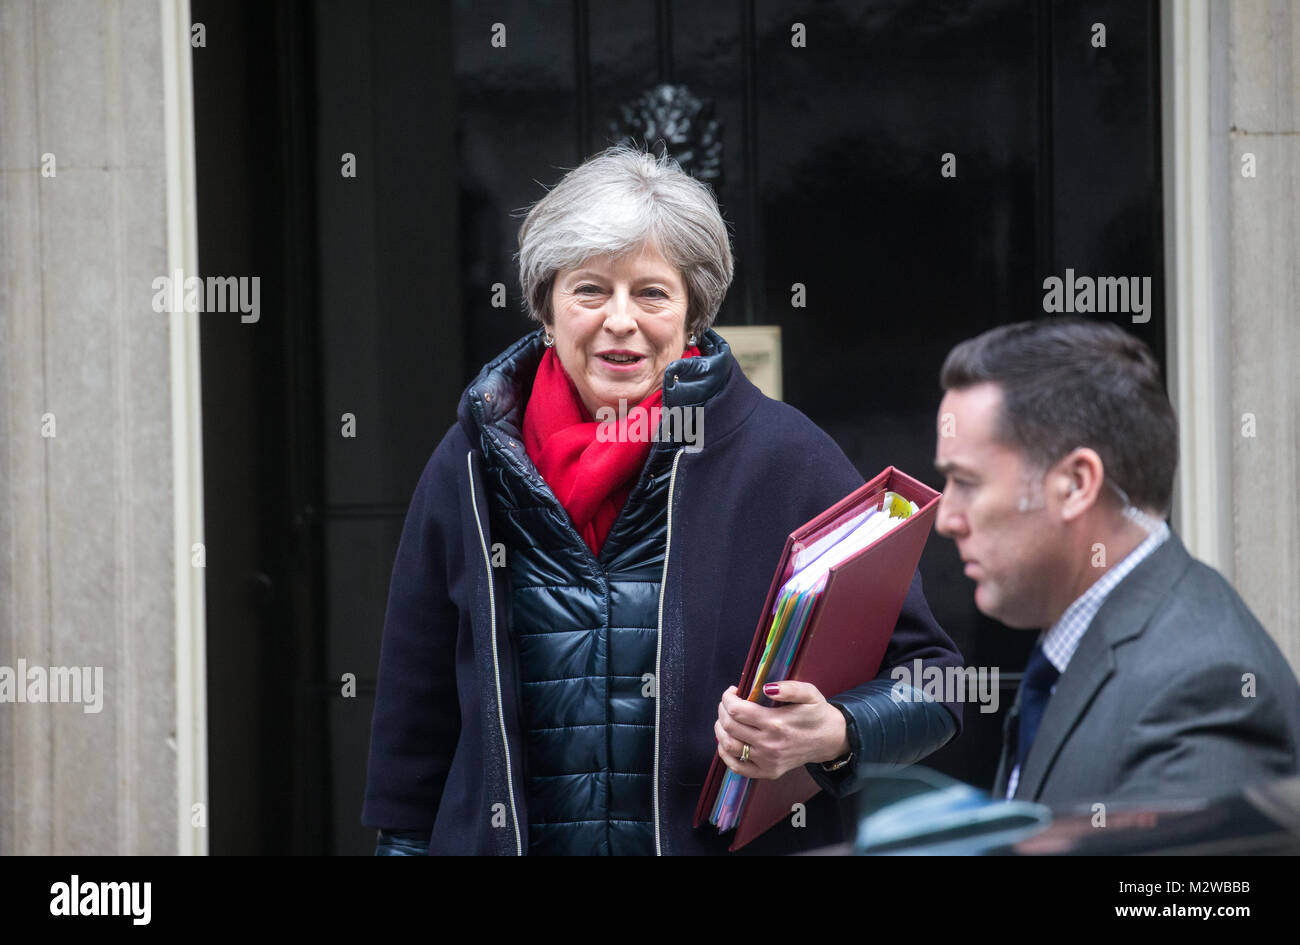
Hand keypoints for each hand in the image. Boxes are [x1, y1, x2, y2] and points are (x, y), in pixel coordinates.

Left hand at [714, 681, 849, 780]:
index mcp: (777, 723)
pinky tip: (727, 741)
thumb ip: (789, 688)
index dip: (728, 698)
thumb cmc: (816, 713)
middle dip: (722, 710)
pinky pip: (737, 767)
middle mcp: (769, 744)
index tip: (732, 691)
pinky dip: (725, 754)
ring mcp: (767, 761)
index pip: (737, 710)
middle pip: (729, 727)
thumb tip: (766, 688)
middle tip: (728, 703)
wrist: (829, 740)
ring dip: (720, 730)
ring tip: (726, 719)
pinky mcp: (768, 772)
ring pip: (729, 746)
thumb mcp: (809, 693)